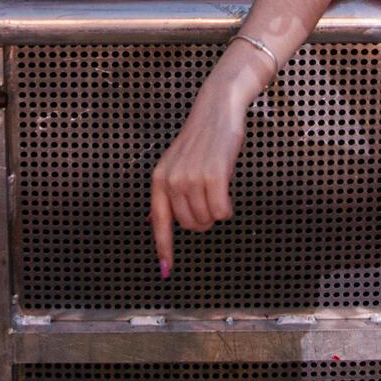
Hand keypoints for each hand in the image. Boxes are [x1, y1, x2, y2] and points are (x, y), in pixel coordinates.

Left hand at [149, 78, 249, 275]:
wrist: (217, 111)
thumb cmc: (201, 139)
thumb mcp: (175, 163)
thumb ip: (166, 193)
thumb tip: (152, 221)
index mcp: (159, 179)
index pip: (160, 222)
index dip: (164, 247)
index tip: (166, 269)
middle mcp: (171, 181)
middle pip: (190, 225)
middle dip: (203, 219)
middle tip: (210, 198)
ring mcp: (191, 179)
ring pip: (207, 220)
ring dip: (217, 211)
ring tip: (217, 187)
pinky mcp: (213, 176)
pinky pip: (222, 212)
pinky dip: (227, 207)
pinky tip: (227, 190)